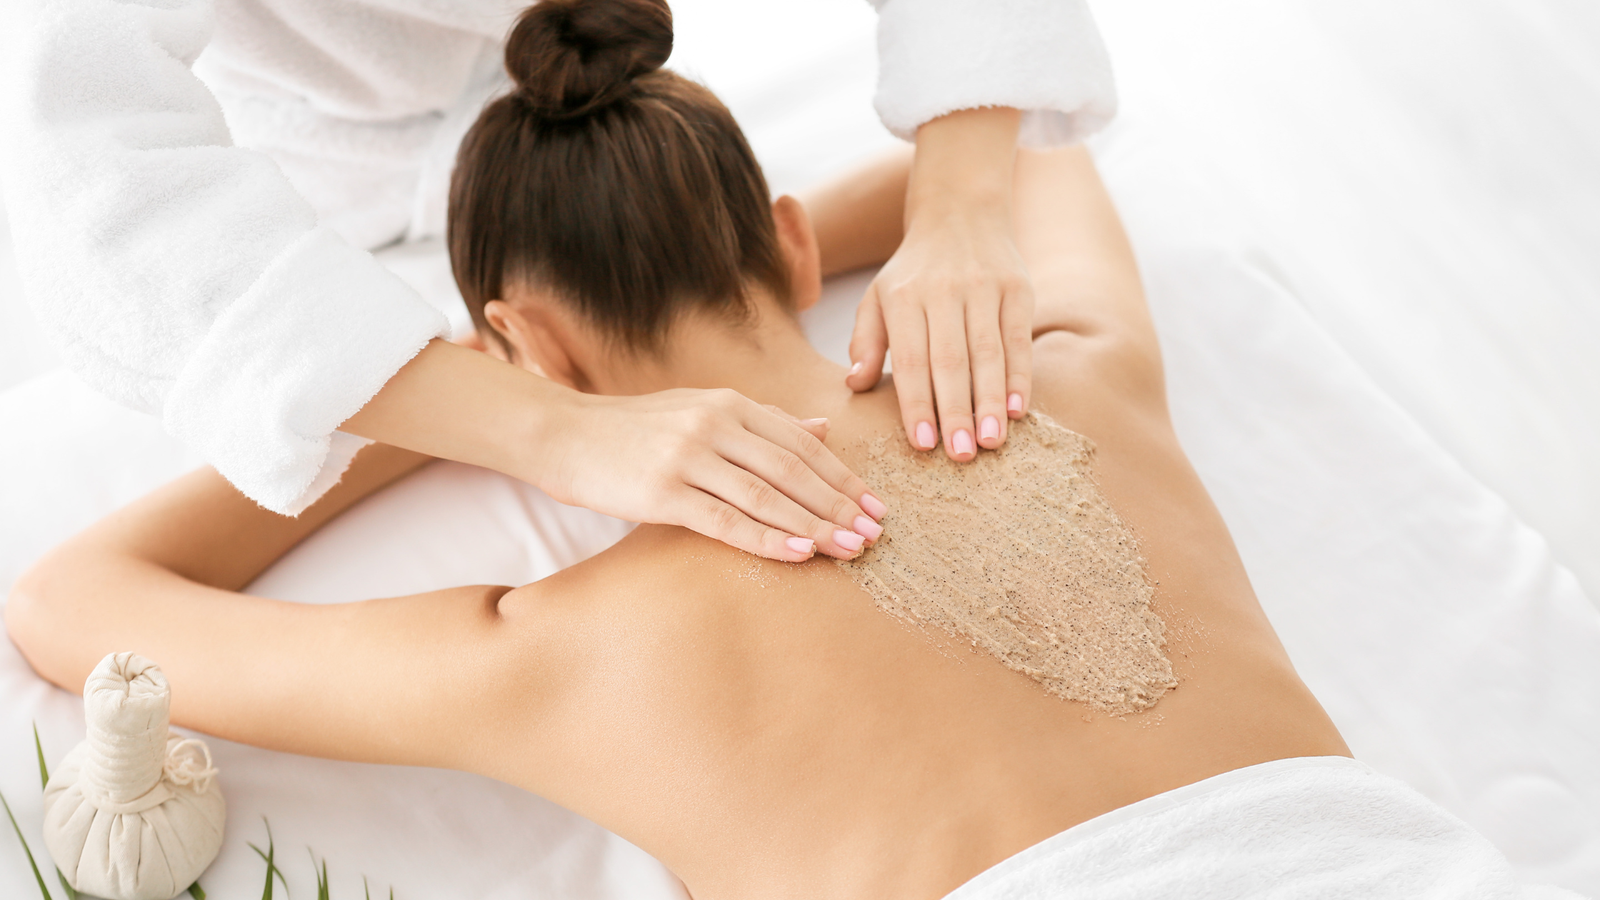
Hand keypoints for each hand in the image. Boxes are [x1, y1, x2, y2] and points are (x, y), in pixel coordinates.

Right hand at [533, 388, 885, 561]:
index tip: (875, 506)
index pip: (802, 444)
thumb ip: (764, 422)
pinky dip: (766, 537)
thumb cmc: (635, 429)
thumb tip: (823, 428)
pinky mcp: (662, 492)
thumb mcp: (703, 410)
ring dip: (813, 525)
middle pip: (793, 469)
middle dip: (839, 505)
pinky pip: (725, 519)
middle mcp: (715, 424)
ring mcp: (688, 456)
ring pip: (767, 495)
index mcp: (730, 404)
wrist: (564, 433)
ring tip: (848, 549)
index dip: (843, 477)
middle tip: (873, 534)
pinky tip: (798, 553)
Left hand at [848, 209, 1033, 460]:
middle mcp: (944, 291)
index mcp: (903, 297)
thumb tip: (855, 384)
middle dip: (955, 412)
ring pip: (988, 353)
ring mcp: (984, 287)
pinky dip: (1019, 376)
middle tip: (961, 455)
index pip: (909, 360)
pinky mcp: (1018, 288)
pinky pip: (1019, 339)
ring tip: (992, 442)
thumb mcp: (877, 296)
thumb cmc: (913, 270)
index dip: (917, 403)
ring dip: (991, 401)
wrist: (960, 210)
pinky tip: (1018, 410)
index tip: (923, 445)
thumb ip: (866, 340)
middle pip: (950, 361)